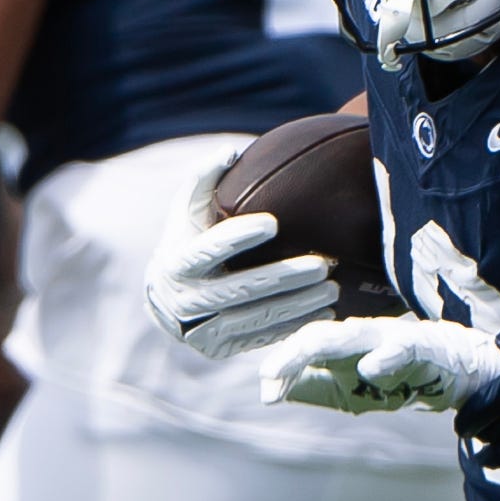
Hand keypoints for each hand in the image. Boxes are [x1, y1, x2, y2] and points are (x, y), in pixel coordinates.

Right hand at [146, 154, 339, 359]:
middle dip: (285, 277)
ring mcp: (202, 330)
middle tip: (324, 263)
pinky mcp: (219, 349)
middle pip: (241, 289)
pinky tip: (323, 314)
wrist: (166, 298)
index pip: (207, 250)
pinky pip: (261, 340)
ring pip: (256, 318)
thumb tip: (229, 151)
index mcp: (176, 262)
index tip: (273, 223)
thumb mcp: (186, 210)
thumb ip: (204, 178)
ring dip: (298, 305)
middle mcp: (186, 300)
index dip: (239, 237)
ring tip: (332, 288)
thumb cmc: (186, 241)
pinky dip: (293, 327)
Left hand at [260, 315, 499, 412]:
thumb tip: (272, 391)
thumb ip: (313, 388)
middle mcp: (363, 335)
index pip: (306, 346)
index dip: (283, 364)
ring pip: (354, 335)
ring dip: (325, 347)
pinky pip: (402, 348)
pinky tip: (369, 368)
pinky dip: (385, 357)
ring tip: (297, 360)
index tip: (267, 390)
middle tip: (269, 374)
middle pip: (322, 335)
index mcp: (343, 344)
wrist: (456, 373)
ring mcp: (393, 337)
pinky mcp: (422, 346)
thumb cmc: (397, 377)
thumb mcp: (348, 391)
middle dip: (293, 353)